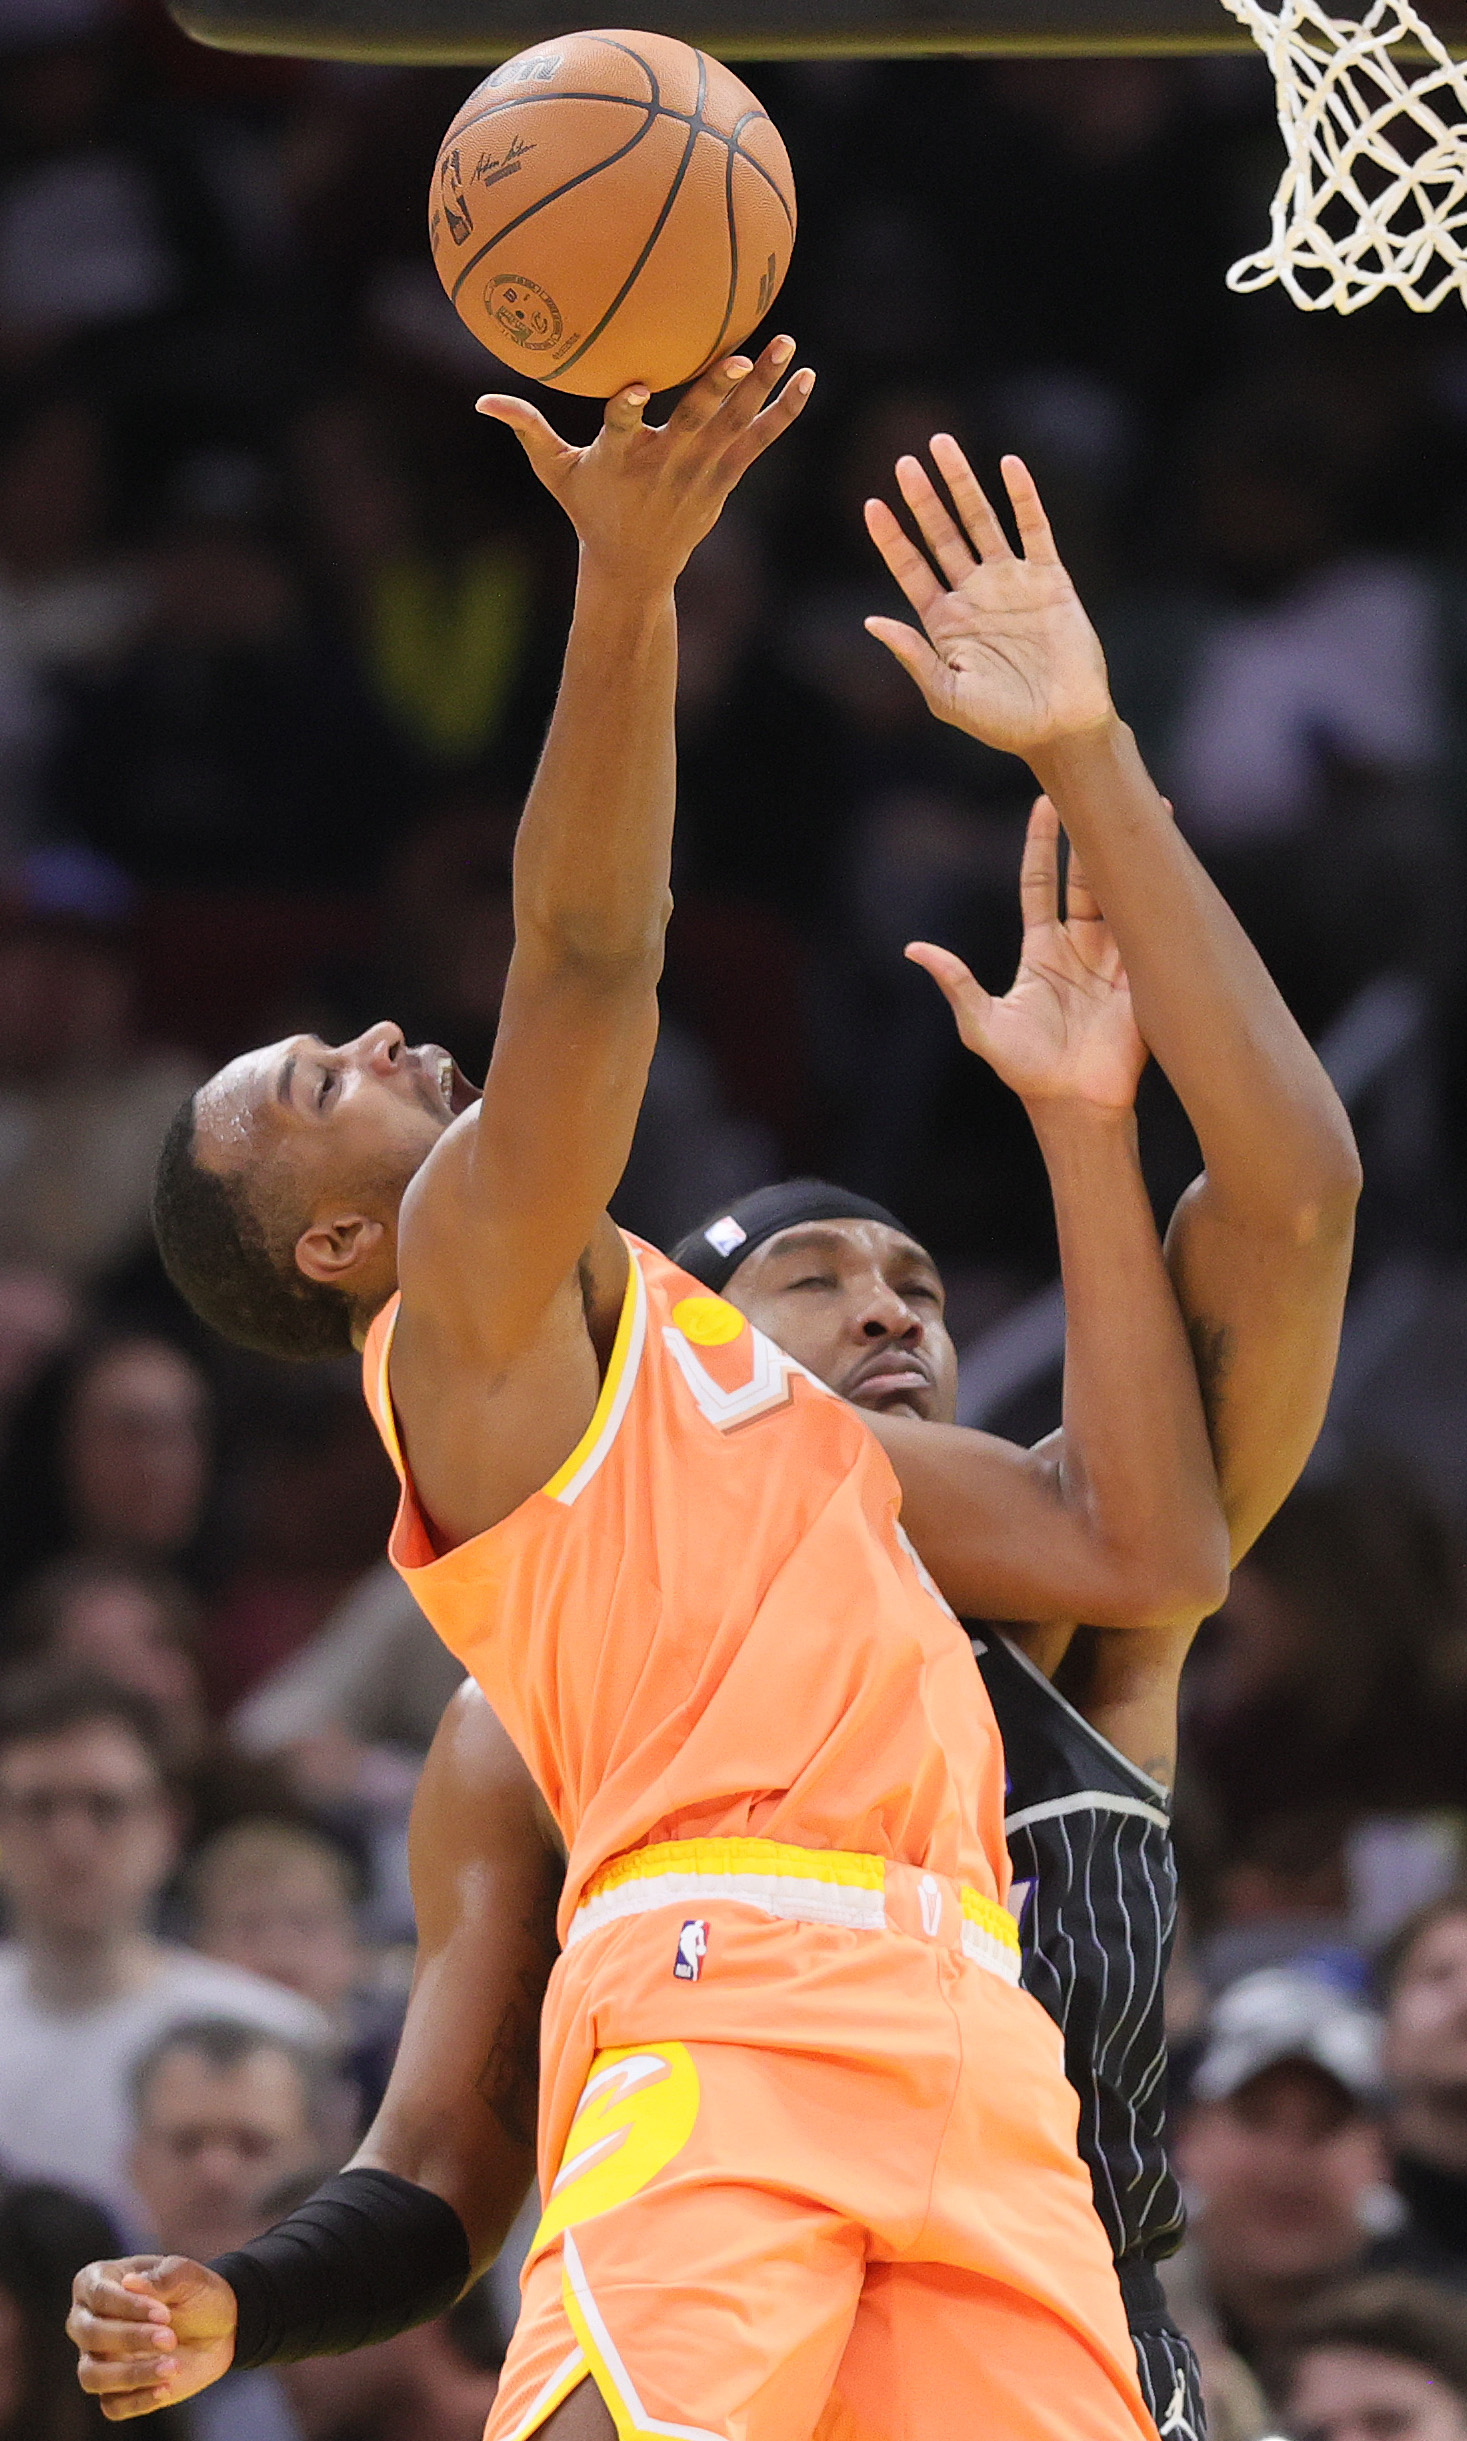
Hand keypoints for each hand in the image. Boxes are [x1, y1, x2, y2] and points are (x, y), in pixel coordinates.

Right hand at [69, 2254, 236, 2418]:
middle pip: (89, 2334)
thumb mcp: (189, 2276)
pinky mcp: (114, 2391)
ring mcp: (98, 2359)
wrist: (220, 2329)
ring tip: (172, 2368)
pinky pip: (111, 2405)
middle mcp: (88, 2321)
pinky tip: (167, 2388)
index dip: (129, 2306)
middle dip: (129, 2338)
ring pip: (92, 2375)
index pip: (98, 2295)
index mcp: (99, 2281)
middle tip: (169, 2338)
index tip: (165, 2314)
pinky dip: (138, 2400)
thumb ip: (163, 2276)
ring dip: (131, 2374)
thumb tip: (130, 2282)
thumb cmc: (196, 2294)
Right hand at [477, 337, 813, 594]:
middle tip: (741, 356)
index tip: (635, 388)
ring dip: (763, 385)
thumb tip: (482, 402)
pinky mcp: (726, 476)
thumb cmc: (591, 510)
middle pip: (695, 421)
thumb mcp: (557, 474)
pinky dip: (785, 412)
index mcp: (623, 458)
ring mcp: (702, 470)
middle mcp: (667, 463)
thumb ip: (528, 431)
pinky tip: (808, 378)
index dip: (629, 409)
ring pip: (735, 423)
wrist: (636, 569)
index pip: (622, 428)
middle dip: (717, 390)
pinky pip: (760, 439)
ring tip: (786, 342)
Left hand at [864, 440, 1112, 756]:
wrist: (1062, 728)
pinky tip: (1008, 465)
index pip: (911, 569)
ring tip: (943, 445)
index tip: (871, 505)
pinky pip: (1034, 529)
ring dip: (962, 484)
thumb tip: (871, 622)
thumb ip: (912, 656)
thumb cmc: (1002, 722)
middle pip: (941, 534)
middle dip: (922, 499)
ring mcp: (1011, 583)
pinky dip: (1022, 497)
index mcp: (944, 622)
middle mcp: (973, 595)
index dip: (891, 538)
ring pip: (981, 521)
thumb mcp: (947, 695)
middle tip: (904, 462)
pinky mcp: (1049, 579)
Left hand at [907, 797, 1146, 1110]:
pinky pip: (1151, 932)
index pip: (1041, 882)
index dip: (1043, 843)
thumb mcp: (982, 1025)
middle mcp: (1080, 947)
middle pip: (1087, 879)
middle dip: (1093, 836)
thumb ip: (956, 983)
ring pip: (1123, 897)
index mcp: (1042, 950)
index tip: (1046, 801)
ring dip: (1133, 858)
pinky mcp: (1144, 979)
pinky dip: (1159, 900)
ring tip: (1147, 813)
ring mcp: (1115, 960)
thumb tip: (915, 950)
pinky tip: (1169, 867)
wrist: (1073, 1106)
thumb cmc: (1025, 1070)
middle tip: (1100, 789)